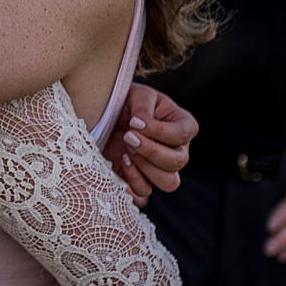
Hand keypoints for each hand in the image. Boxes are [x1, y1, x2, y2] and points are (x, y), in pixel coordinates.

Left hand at [101, 84, 194, 205]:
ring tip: (127, 150)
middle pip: (178, 162)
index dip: (159, 131)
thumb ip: (143, 107)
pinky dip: (134, 179)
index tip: (134, 122)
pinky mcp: (141, 180)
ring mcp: (161, 168)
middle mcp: (178, 150)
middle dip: (151, 150)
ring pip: (169, 182)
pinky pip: (145, 190)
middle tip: (128, 137)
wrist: (102, 116)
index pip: (183, 134)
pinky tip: (123, 160)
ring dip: (146, 167)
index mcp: (182, 125)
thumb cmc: (126, 101)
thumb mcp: (136, 94)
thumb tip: (142, 125)